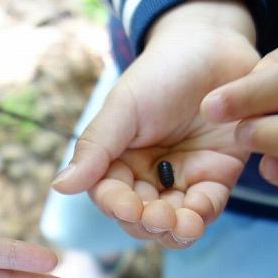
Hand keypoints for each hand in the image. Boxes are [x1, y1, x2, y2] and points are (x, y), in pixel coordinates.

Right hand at [52, 0, 258, 247]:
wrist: (213, 46)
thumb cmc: (160, 73)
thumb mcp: (123, 107)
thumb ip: (95, 148)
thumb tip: (60, 186)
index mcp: (117, 162)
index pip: (109, 195)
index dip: (117, 206)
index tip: (127, 206)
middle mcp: (147, 177)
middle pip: (140, 218)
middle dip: (148, 222)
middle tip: (158, 217)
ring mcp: (182, 180)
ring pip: (173, 223)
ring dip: (175, 230)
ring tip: (183, 225)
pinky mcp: (217, 178)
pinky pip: (208, 207)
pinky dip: (203, 215)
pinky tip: (199, 213)